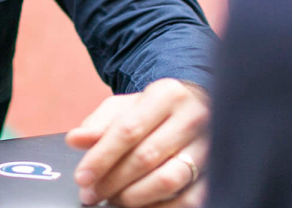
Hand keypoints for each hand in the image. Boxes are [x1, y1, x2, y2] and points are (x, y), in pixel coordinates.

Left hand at [66, 79, 208, 206]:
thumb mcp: (123, 107)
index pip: (128, 130)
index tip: (81, 177)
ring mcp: (209, 146)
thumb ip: (98, 123)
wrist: (194, 109)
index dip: (101, 157)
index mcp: (166, 95)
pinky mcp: (217, 172)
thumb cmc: (152, 110)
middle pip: (145, 158)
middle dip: (112, 181)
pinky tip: (140, 207)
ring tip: (113, 200)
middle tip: (91, 195)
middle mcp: (192, 118)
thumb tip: (74, 140)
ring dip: (134, 197)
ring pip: (168, 181)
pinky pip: (189, 199)